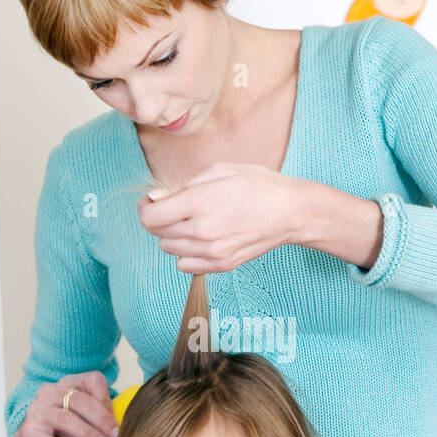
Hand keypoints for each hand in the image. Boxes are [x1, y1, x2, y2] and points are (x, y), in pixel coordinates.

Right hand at [13, 370, 117, 436]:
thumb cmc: (65, 428)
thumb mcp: (85, 418)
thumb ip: (102, 415)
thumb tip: (121, 425)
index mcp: (68, 383)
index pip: (92, 381)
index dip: (107, 401)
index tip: (117, 423)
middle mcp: (50, 392)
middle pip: (79, 400)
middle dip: (101, 419)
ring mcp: (37, 410)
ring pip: (66, 419)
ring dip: (90, 434)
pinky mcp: (29, 432)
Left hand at [137, 162, 298, 272]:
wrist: (291, 212)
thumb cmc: (259, 185)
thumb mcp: (220, 171)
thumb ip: (183, 186)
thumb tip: (155, 199)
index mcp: (199, 203)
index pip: (149, 216)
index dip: (145, 207)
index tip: (153, 201)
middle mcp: (202, 231)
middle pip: (157, 233)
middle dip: (160, 218)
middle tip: (177, 207)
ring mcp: (211, 252)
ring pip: (169, 249)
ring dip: (173, 235)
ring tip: (194, 222)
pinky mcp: (221, 265)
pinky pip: (185, 265)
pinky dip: (186, 253)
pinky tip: (202, 239)